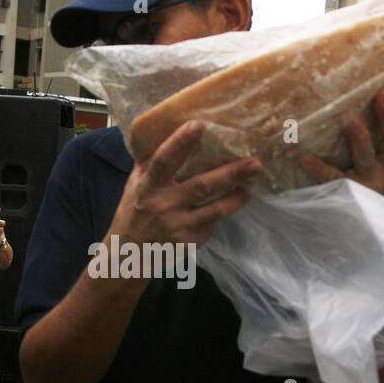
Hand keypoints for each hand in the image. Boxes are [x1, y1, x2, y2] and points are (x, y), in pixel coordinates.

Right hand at [110, 121, 263, 247]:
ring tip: (250, 188)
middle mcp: (164, 205)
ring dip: (236, 199)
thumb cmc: (131, 215)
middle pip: (202, 186)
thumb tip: (163, 134)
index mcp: (149, 186)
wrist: (128, 257)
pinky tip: (223, 210)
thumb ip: (149, 165)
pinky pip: (209, 226)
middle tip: (255, 163)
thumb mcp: (134, 186)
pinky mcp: (188, 243)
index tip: (199, 125)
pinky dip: (217, 217)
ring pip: (215, 210)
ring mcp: (177, 226)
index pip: (164, 160)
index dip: (180, 142)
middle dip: (231, 173)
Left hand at [298, 89, 383, 195]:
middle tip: (383, 95)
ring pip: (367, 158)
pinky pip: (332, 177)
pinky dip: (319, 168)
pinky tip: (305, 158)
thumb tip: (380, 89)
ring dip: (361, 139)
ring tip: (351, 122)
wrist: (354, 214)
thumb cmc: (361, 170)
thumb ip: (380, 127)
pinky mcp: (345, 191)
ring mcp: (366, 178)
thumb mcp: (376, 150)